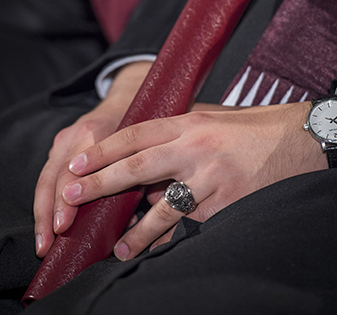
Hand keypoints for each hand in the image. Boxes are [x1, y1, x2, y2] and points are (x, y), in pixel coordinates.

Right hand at [33, 61, 151, 257]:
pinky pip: (49, 174)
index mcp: (97, 131)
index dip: (67, 200)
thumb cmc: (141, 128)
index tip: (64, 225)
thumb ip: (137, 178)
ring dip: (42, 212)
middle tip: (47, 243)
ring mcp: (65, 137)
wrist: (129, 97)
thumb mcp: (143, 147)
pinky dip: (46, 201)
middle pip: (54, 176)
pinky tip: (46, 225)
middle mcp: (76, 133)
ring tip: (42, 242)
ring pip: (46, 178)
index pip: (74, 170)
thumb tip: (133, 222)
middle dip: (48, 212)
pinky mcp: (61, 143)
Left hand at [62, 102, 326, 260]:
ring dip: (137, 230)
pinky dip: (174, 236)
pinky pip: (192, 224)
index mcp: (188, 123)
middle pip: (138, 166)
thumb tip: (146, 149)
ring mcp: (210, 178)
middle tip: (71, 194)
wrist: (294, 140)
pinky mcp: (225, 205)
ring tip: (118, 246)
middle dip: (100, 182)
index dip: (103, 149)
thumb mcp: (210, 118)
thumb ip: (178, 132)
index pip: (135, 134)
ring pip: (163, 208)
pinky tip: (160, 246)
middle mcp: (195, 149)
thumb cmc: (250, 128)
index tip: (77, 162)